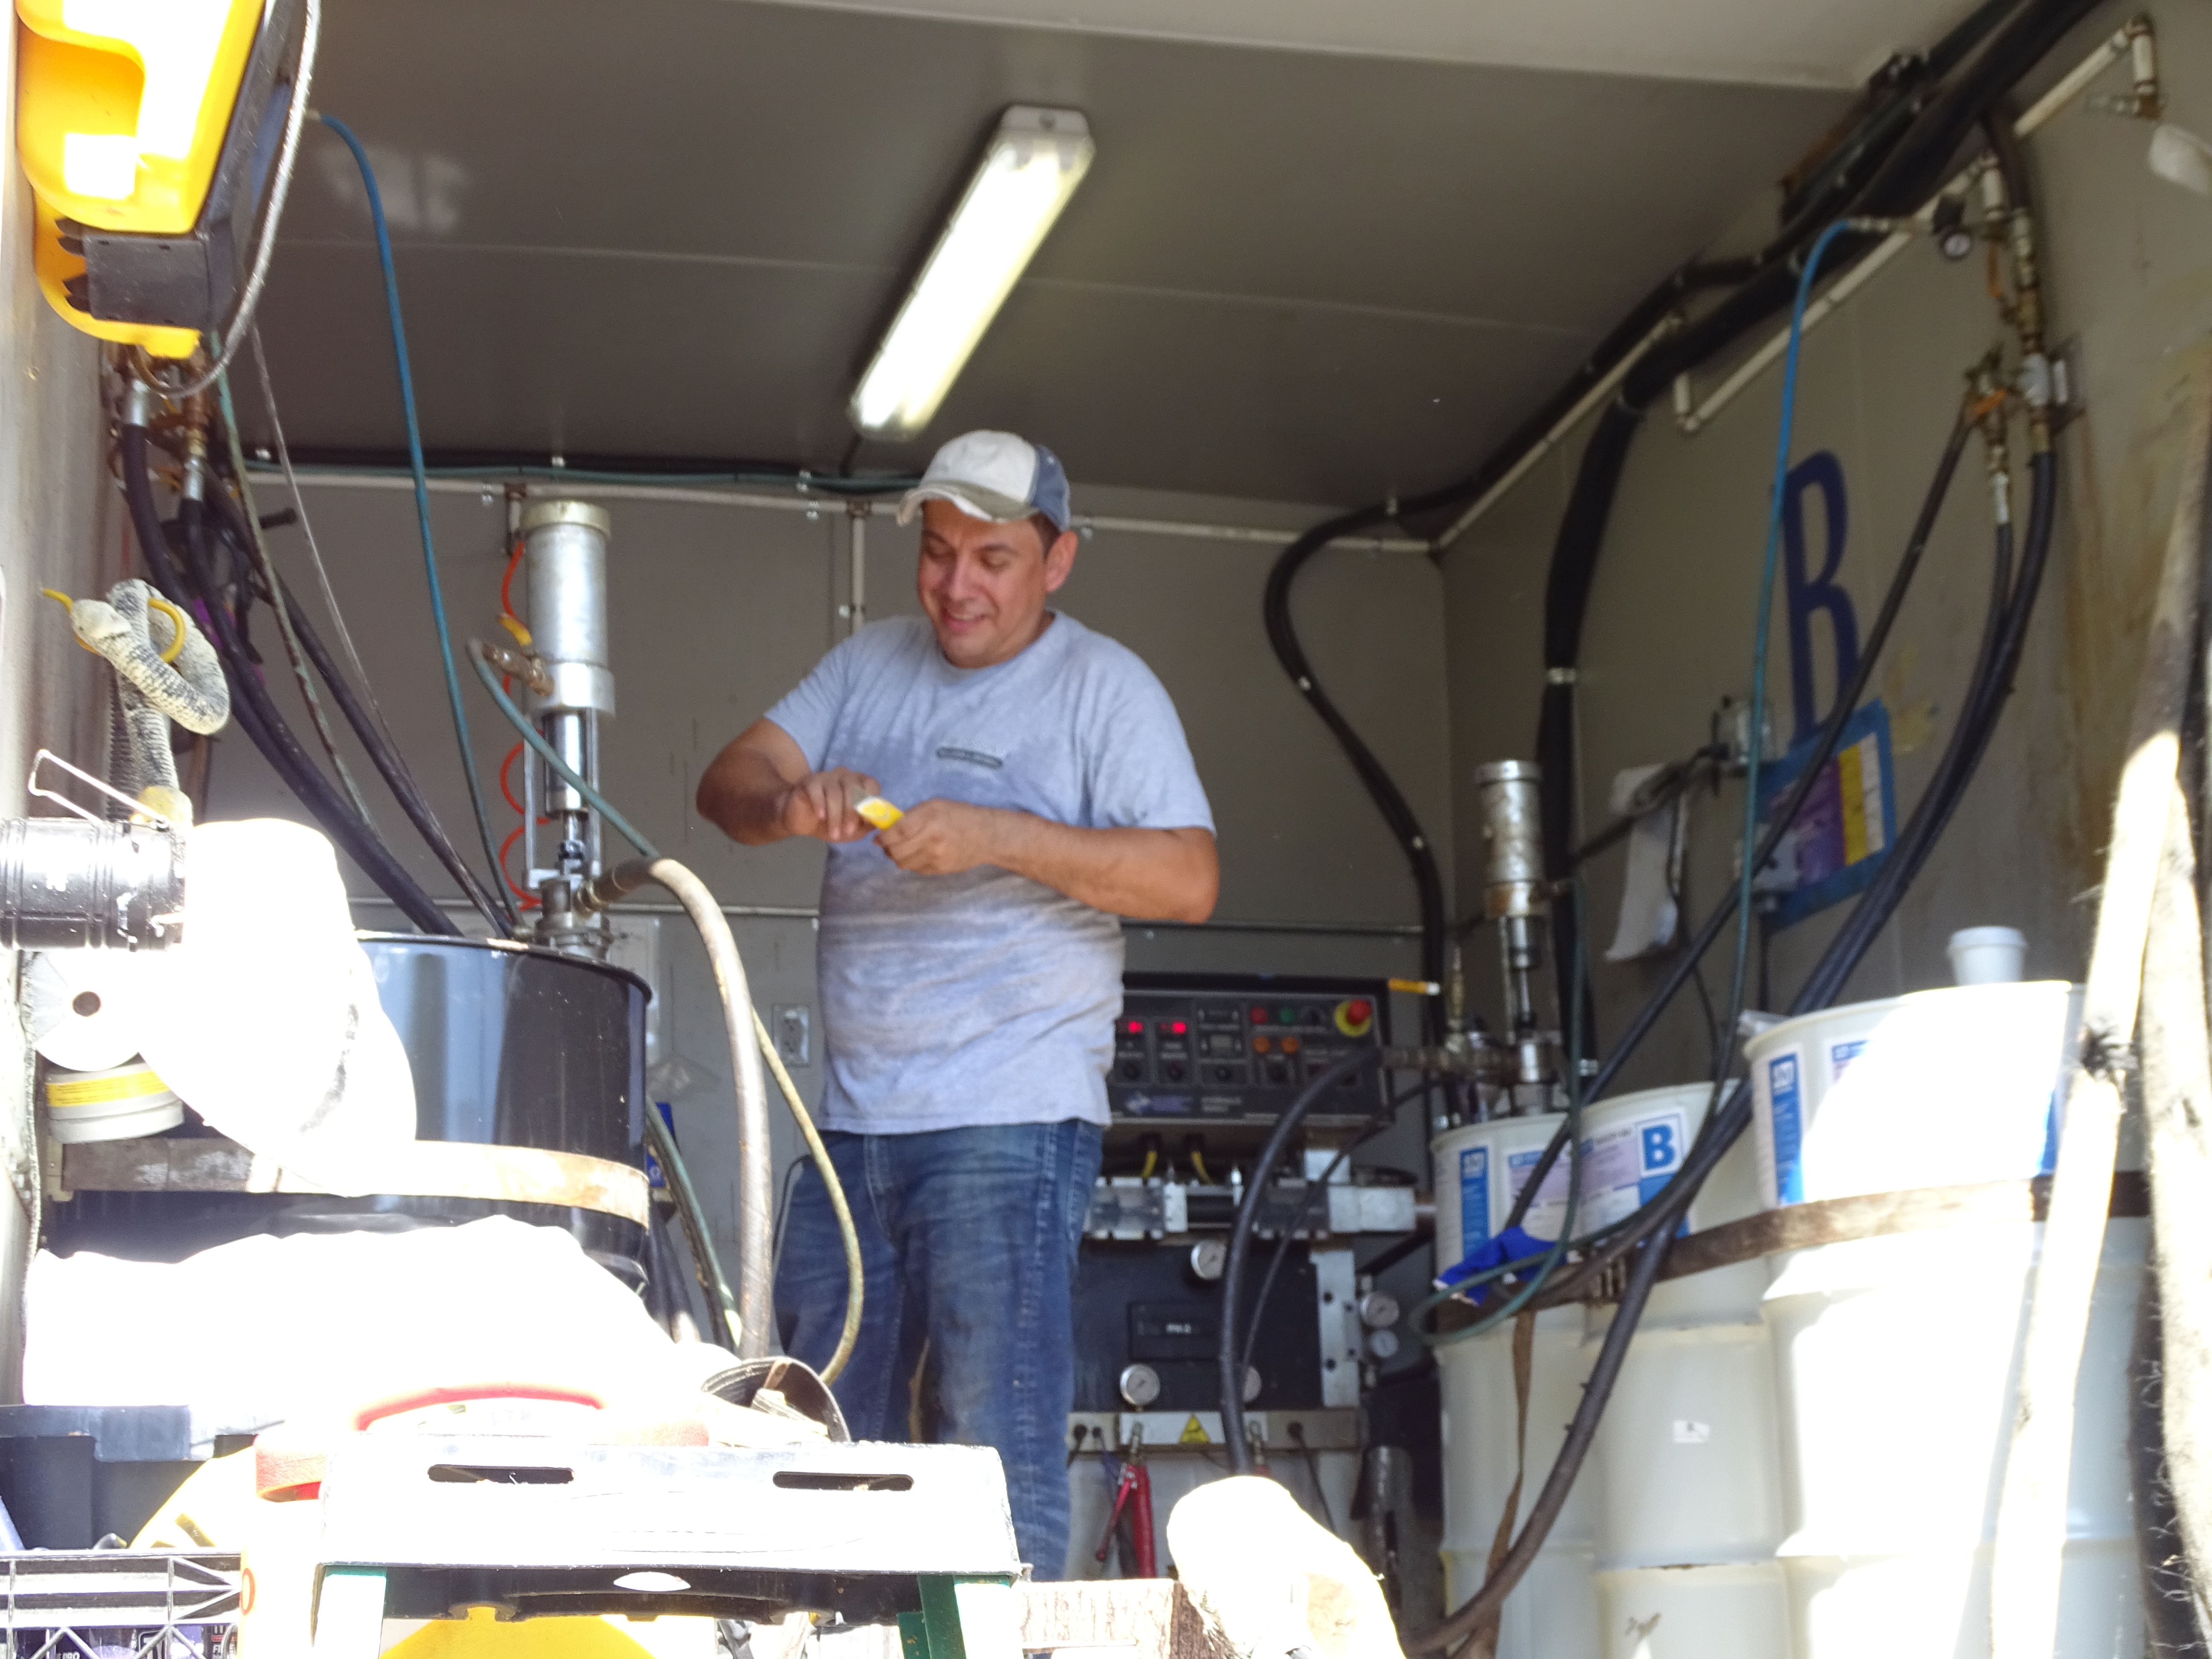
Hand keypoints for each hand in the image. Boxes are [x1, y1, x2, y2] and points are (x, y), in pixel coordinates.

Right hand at [779, 767, 879, 842]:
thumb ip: (866, 824)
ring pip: (835, 792)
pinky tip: (820, 816)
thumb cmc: (831, 822)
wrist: (802, 821)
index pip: (871, 784)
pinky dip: (820, 804)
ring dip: (836, 815)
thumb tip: (879, 822)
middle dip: (852, 812)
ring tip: (834, 834)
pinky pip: (816, 789)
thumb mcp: (853, 829)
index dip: (871, 802)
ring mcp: (826, 776)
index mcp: (859, 784)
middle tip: (848, 831)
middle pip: (853, 787)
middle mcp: (845, 775)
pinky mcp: (809, 781)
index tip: (866, 821)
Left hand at [874, 798, 1009, 875]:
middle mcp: (932, 839)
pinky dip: (912, 862)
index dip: (884, 837)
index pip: (898, 832)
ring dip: (898, 857)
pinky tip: (919, 854)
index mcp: (930, 818)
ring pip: (903, 863)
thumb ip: (912, 816)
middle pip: (896, 851)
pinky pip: (915, 869)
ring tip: (903, 849)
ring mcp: (936, 857)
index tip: (879, 837)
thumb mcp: (935, 805)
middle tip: (888, 844)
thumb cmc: (959, 815)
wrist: (986, 835)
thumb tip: (889, 828)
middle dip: (888, 848)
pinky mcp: (939, 869)